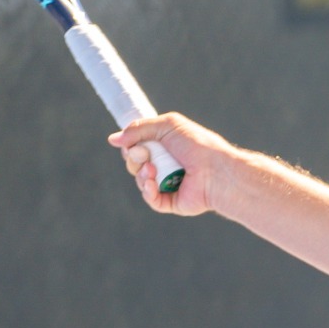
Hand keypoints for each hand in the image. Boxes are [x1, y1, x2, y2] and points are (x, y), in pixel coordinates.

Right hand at [109, 112, 235, 216]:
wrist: (216, 170)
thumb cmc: (197, 145)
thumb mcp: (167, 125)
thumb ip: (138, 128)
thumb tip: (113, 139)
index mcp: (166, 147)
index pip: (137, 146)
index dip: (130, 145)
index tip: (130, 142)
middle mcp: (166, 165)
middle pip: (134, 163)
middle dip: (134, 158)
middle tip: (144, 154)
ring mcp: (169, 184)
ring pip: (140, 180)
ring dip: (141, 173)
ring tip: (152, 169)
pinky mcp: (172, 202)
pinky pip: (151, 199)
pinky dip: (148, 191)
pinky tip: (151, 183)